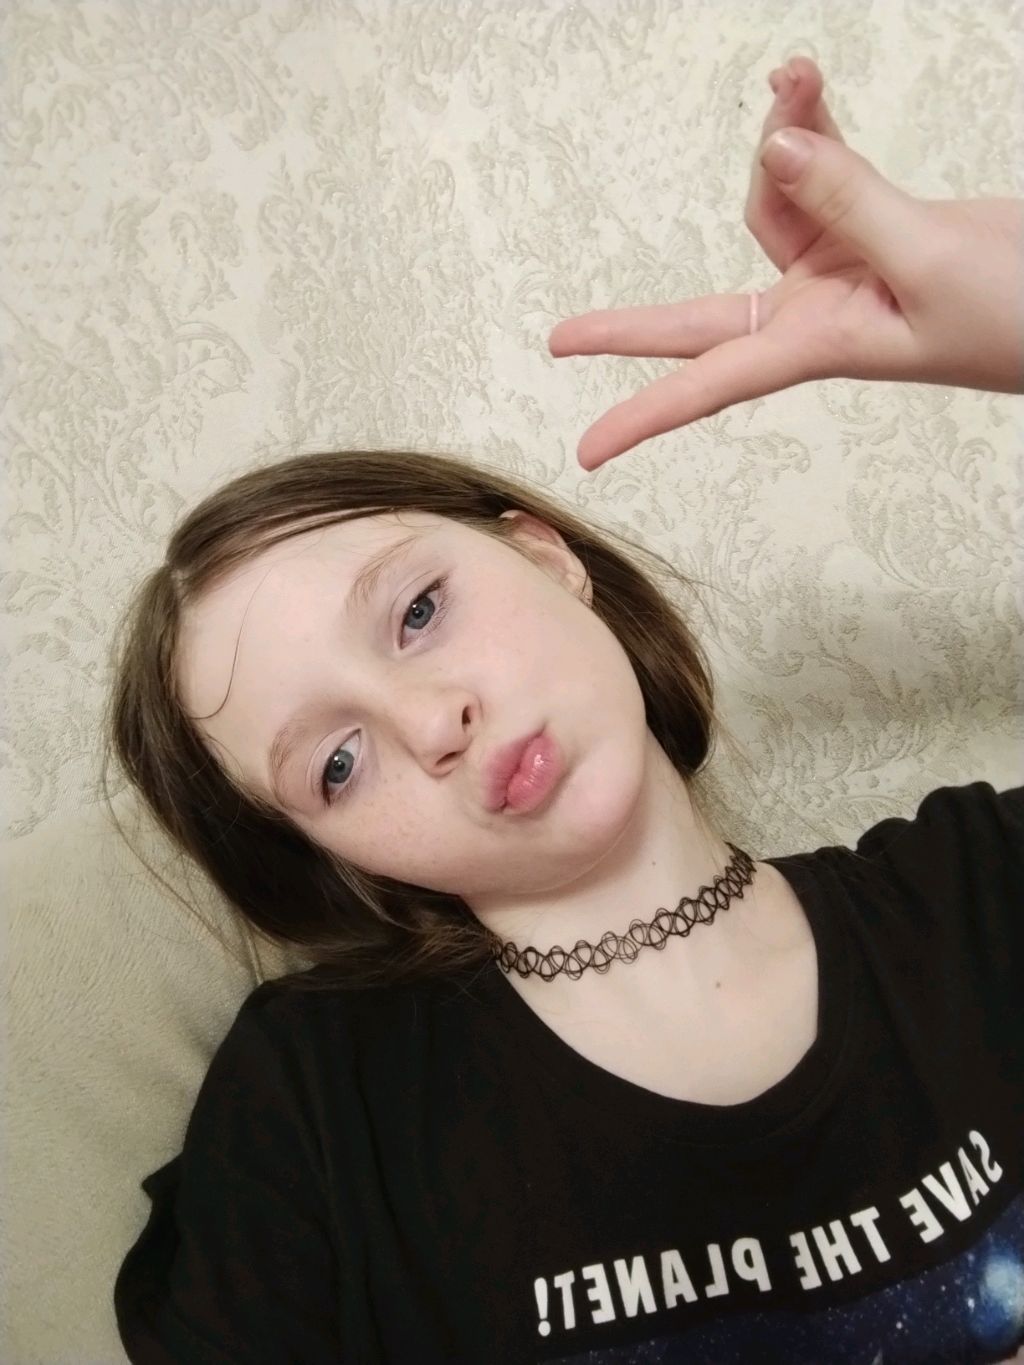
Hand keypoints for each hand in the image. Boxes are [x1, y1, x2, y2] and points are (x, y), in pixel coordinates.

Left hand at [549, 56, 1023, 470]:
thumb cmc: (1014, 316)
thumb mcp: (926, 260)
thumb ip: (847, 200)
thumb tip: (771, 145)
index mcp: (819, 343)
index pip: (710, 383)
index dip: (645, 415)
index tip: (588, 452)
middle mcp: (814, 314)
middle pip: (702, 317)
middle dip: (633, 323)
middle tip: (560, 338)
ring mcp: (837, 272)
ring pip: (770, 204)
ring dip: (776, 138)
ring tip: (798, 75)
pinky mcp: (867, 229)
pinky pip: (819, 172)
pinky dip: (810, 127)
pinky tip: (805, 85)